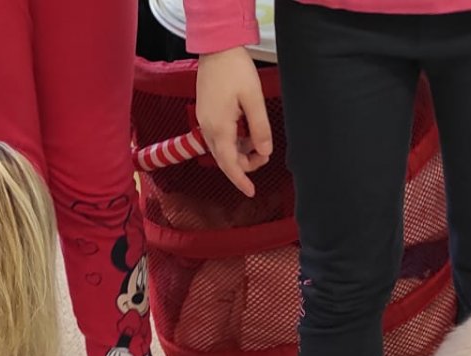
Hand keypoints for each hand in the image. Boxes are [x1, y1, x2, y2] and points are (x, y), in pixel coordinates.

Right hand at [196, 48, 272, 197]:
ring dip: (240, 152)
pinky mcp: (206, 113)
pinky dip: (234, 141)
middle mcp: (208, 128)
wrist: (216, 47)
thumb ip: (260, 128)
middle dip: (244, 165)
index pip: (230, 164)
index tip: (251, 192)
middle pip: (225, 159)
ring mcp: (205, 121)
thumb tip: (265, 151)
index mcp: (219, 128)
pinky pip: (219, 137)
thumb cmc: (235, 69)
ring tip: (258, 141)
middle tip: (264, 155)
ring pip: (222, 149)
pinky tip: (246, 132)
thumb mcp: (253, 99)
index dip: (241, 180)